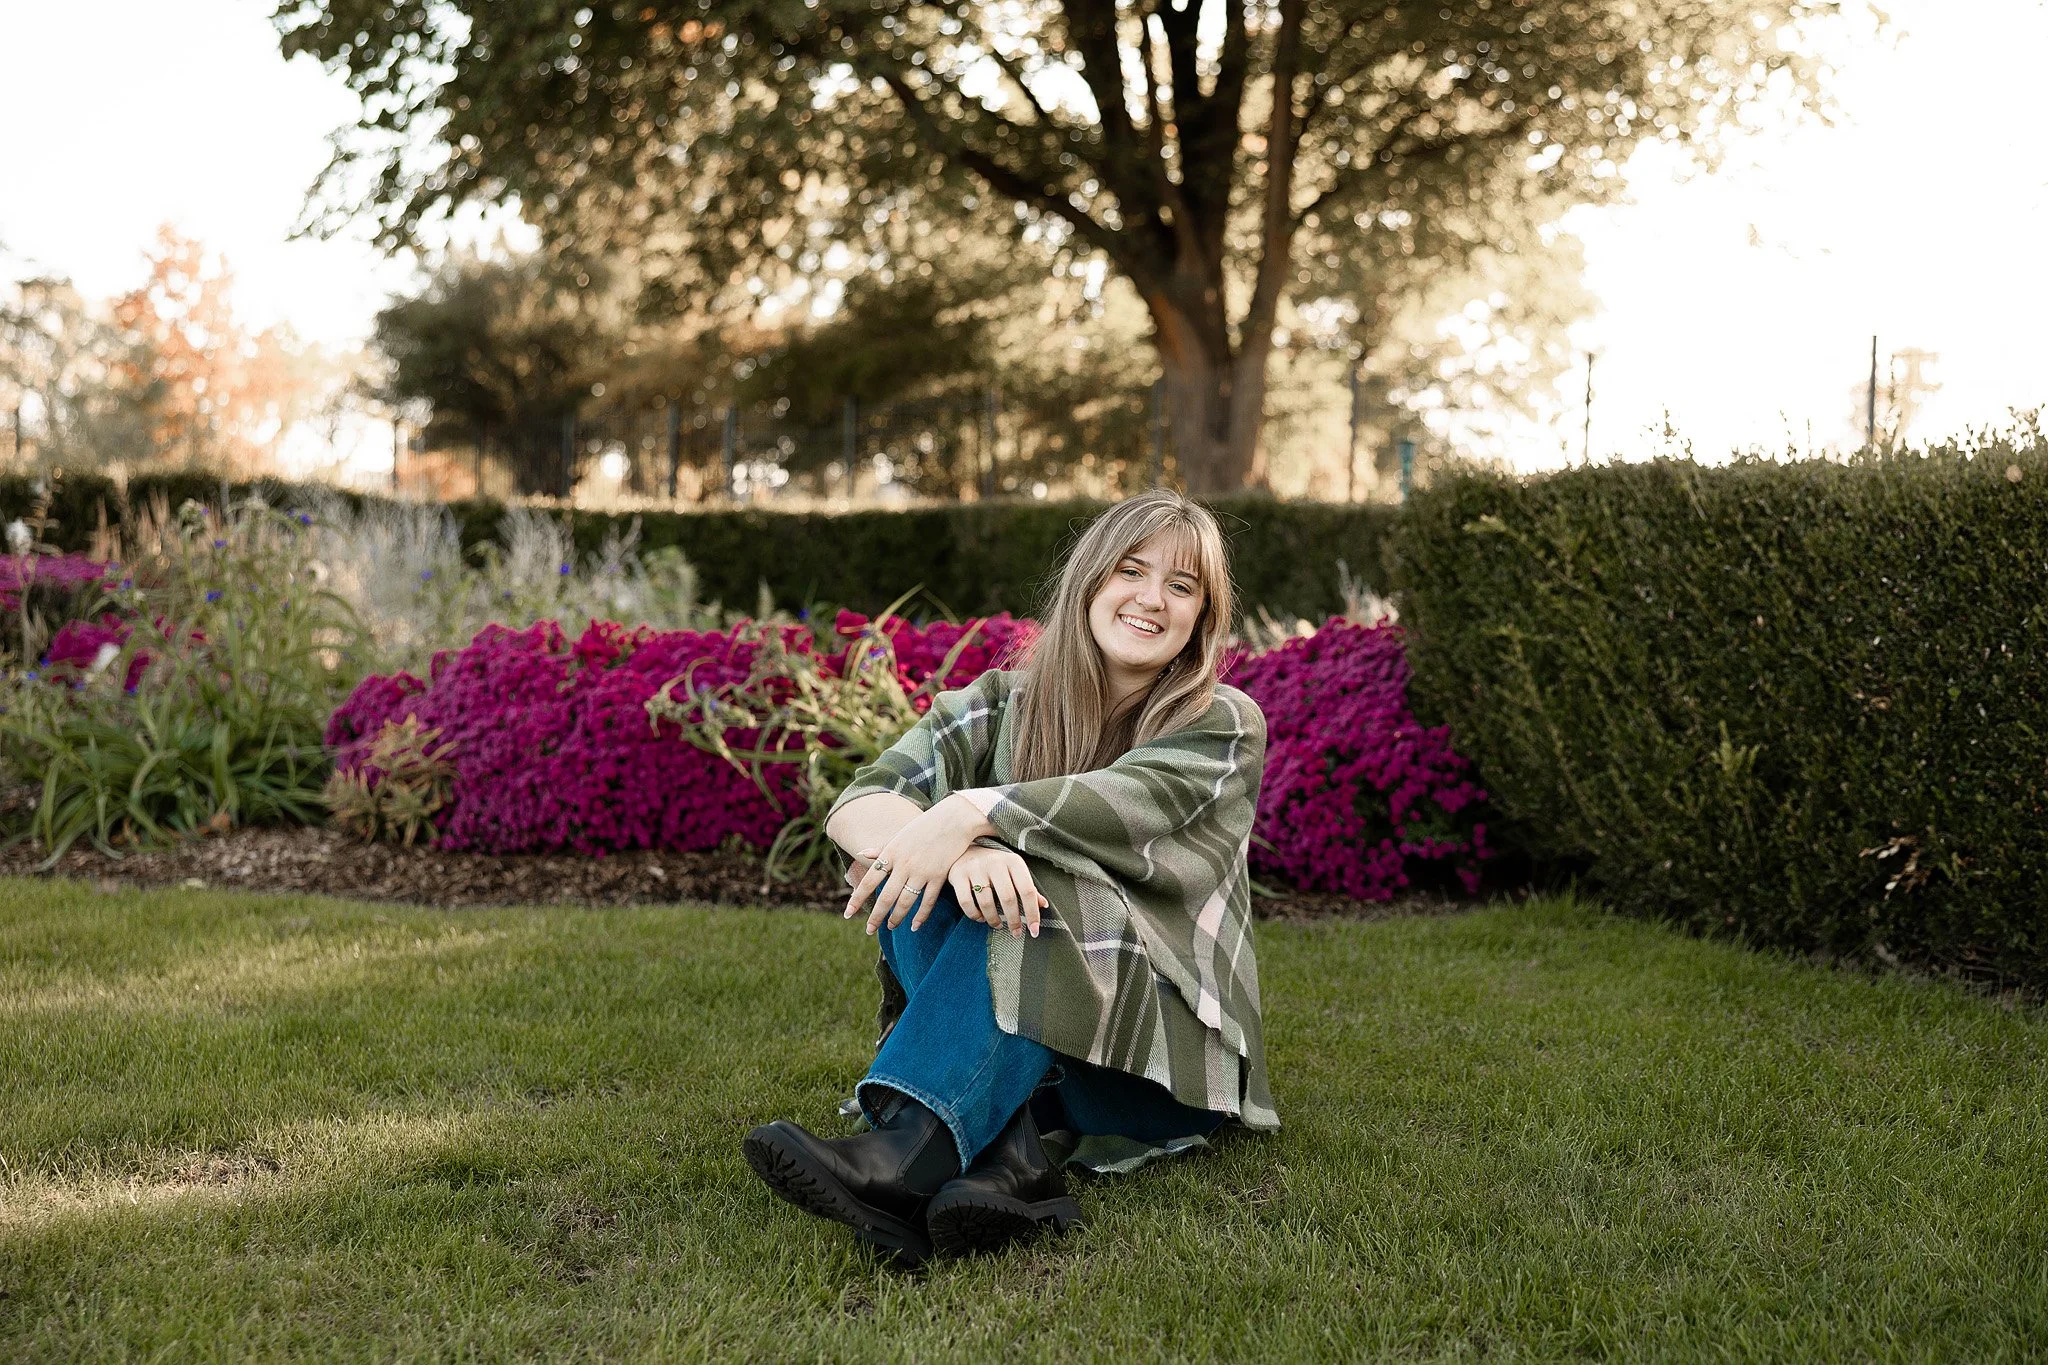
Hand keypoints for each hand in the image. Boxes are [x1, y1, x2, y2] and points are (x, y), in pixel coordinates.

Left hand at [844, 795, 989, 933]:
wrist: (953, 820)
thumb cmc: (924, 827)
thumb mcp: (900, 837)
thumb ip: (882, 850)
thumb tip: (862, 853)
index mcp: (891, 854)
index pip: (869, 881)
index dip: (857, 898)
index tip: (848, 913)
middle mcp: (904, 864)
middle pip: (886, 897)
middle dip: (876, 916)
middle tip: (869, 930)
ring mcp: (922, 871)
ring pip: (906, 902)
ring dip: (897, 917)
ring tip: (891, 927)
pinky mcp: (939, 876)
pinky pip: (928, 901)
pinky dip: (921, 916)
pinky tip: (915, 926)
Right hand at [948, 844, 1046, 939]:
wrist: (965, 849)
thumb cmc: (996, 865)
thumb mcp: (1014, 871)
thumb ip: (1028, 887)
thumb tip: (1043, 905)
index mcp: (1013, 861)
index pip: (1027, 890)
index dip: (1032, 913)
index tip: (1034, 931)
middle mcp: (995, 862)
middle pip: (1007, 898)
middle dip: (1014, 920)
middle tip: (1016, 933)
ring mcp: (975, 868)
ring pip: (986, 903)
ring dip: (993, 920)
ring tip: (997, 924)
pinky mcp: (958, 875)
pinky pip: (966, 903)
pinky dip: (974, 915)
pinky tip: (981, 918)